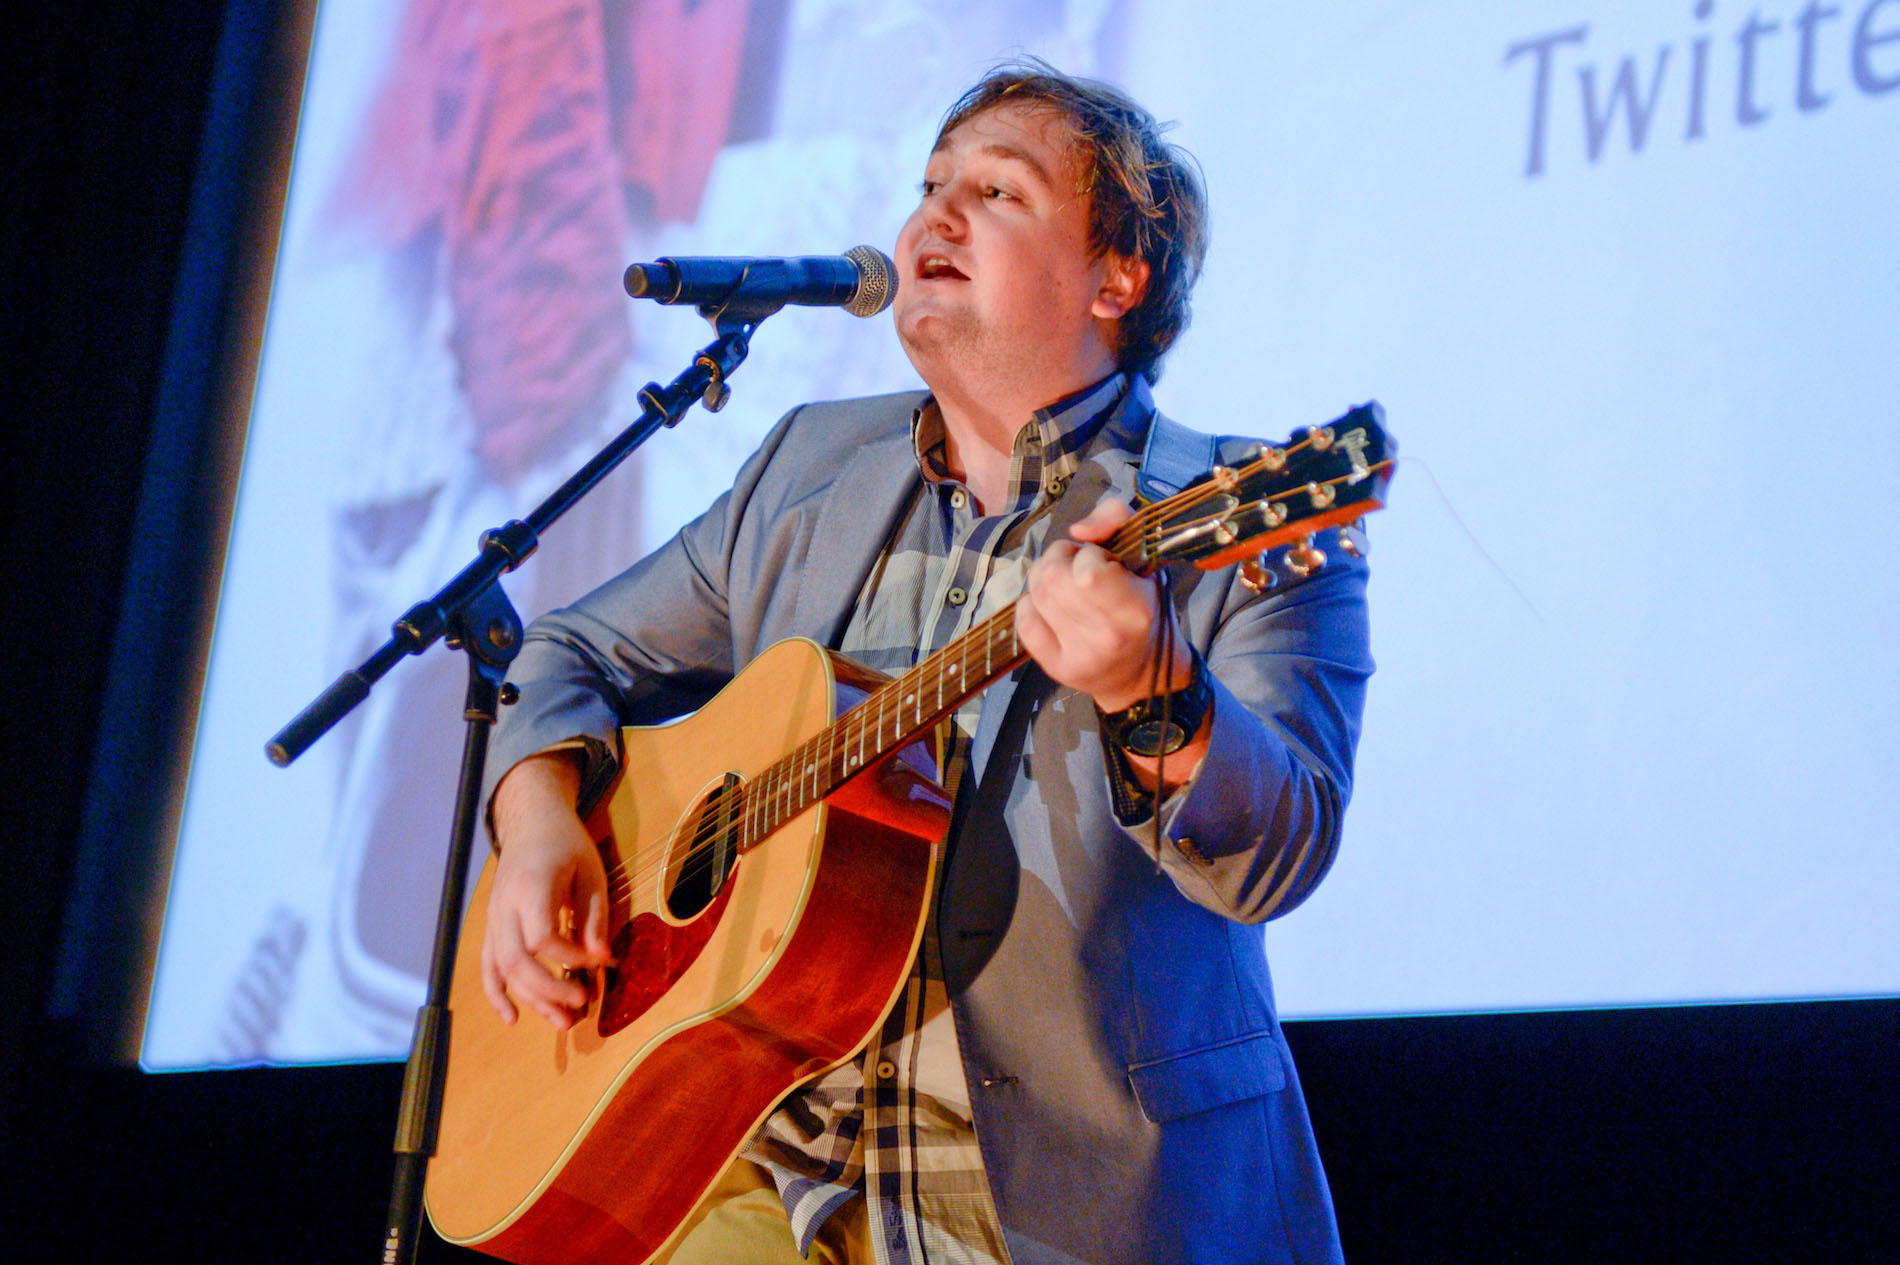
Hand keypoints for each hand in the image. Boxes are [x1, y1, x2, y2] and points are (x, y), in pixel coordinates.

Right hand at [481, 752, 614, 1028]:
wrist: (531, 822)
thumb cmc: (566, 844)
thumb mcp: (591, 872)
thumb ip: (595, 916)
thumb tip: (601, 958)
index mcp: (531, 887)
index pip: (542, 938)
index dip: (570, 958)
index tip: (597, 960)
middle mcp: (504, 906)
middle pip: (517, 961)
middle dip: (550, 989)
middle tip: (582, 1003)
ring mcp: (493, 918)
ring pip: (503, 969)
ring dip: (532, 999)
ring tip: (563, 1021)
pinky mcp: (492, 926)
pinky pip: (488, 966)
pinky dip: (497, 994)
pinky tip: (513, 1018)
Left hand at [1016, 498, 1191, 711]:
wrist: (1142, 671)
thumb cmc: (1144, 607)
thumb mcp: (1145, 557)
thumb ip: (1116, 519)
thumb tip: (1078, 529)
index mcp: (1136, 610)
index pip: (1087, 570)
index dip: (1089, 554)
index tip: (1104, 561)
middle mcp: (1107, 637)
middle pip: (1052, 577)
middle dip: (1060, 558)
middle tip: (1078, 566)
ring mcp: (1079, 657)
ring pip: (1036, 593)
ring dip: (1045, 577)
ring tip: (1066, 584)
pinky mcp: (1056, 669)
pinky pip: (1024, 619)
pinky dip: (1032, 604)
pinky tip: (1052, 608)